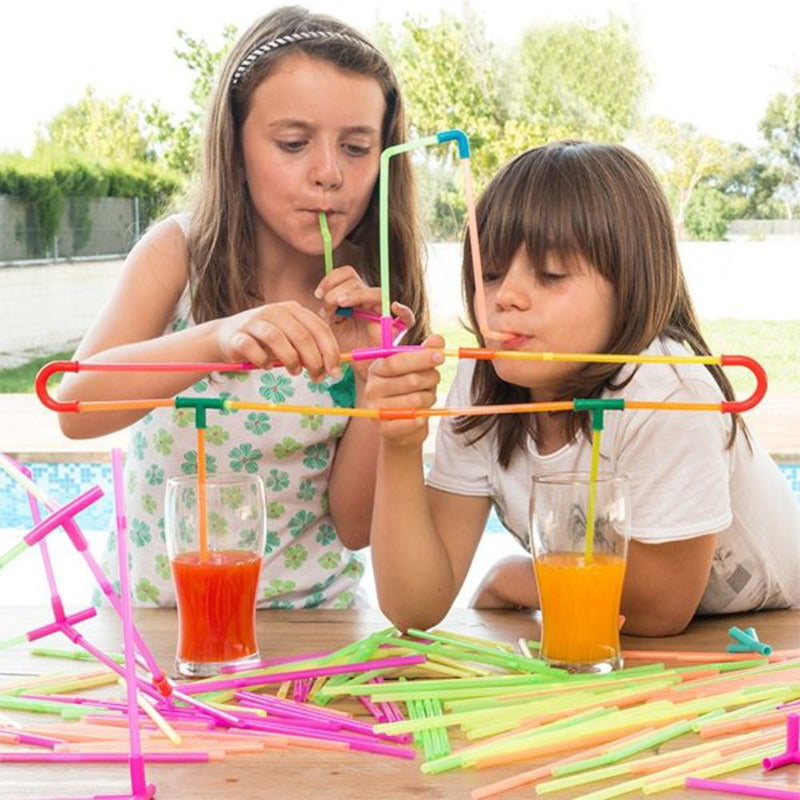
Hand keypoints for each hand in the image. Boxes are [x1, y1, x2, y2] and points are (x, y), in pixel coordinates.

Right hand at [215, 301, 341, 381]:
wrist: (227, 336)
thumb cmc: (266, 341)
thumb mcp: (291, 340)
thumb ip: (310, 349)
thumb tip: (332, 368)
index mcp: (293, 309)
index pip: (320, 328)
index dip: (330, 351)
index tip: (334, 371)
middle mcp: (275, 311)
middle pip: (302, 336)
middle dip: (314, 361)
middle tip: (316, 378)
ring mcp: (255, 321)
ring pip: (278, 340)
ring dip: (290, 360)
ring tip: (294, 372)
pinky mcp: (237, 335)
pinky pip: (253, 349)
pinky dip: (263, 361)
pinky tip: (267, 366)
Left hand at [314, 266, 414, 356]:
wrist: (357, 367)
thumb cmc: (345, 346)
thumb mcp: (330, 326)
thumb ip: (327, 311)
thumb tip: (322, 299)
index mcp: (354, 296)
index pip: (347, 275)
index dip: (331, 279)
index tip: (318, 293)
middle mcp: (369, 301)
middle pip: (356, 281)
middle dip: (337, 291)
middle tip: (328, 307)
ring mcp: (383, 313)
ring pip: (377, 293)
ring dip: (356, 295)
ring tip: (342, 305)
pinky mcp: (396, 329)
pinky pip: (407, 317)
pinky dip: (403, 311)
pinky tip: (394, 308)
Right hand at [364, 335, 444, 448]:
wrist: (402, 430)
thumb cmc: (410, 393)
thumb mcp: (418, 370)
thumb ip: (426, 353)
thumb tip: (438, 339)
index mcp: (377, 369)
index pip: (396, 361)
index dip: (420, 357)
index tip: (441, 356)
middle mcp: (372, 388)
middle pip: (408, 380)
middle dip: (430, 378)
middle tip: (436, 378)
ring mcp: (375, 410)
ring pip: (415, 400)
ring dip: (429, 398)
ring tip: (427, 398)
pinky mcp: (383, 430)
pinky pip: (410, 422)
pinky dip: (421, 418)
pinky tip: (422, 416)